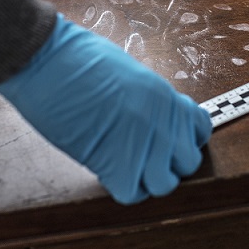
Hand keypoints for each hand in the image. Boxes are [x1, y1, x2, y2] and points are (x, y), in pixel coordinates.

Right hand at [0, 14, 211, 203]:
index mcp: (163, 93)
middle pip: (188, 160)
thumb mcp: (127, 71)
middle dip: (170, 164)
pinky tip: (112, 172)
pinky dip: (124, 188)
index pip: (199, 128)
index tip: (168, 141)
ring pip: (166, 182)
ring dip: (150, 180)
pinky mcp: (115, 159)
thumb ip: (145, 98)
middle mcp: (160, 117)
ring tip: (130, 168)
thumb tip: (145, 118)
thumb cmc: (78, 55)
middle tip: (146, 157)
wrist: (49, 59)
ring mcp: (142, 138)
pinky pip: (133, 192)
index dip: (184, 139)